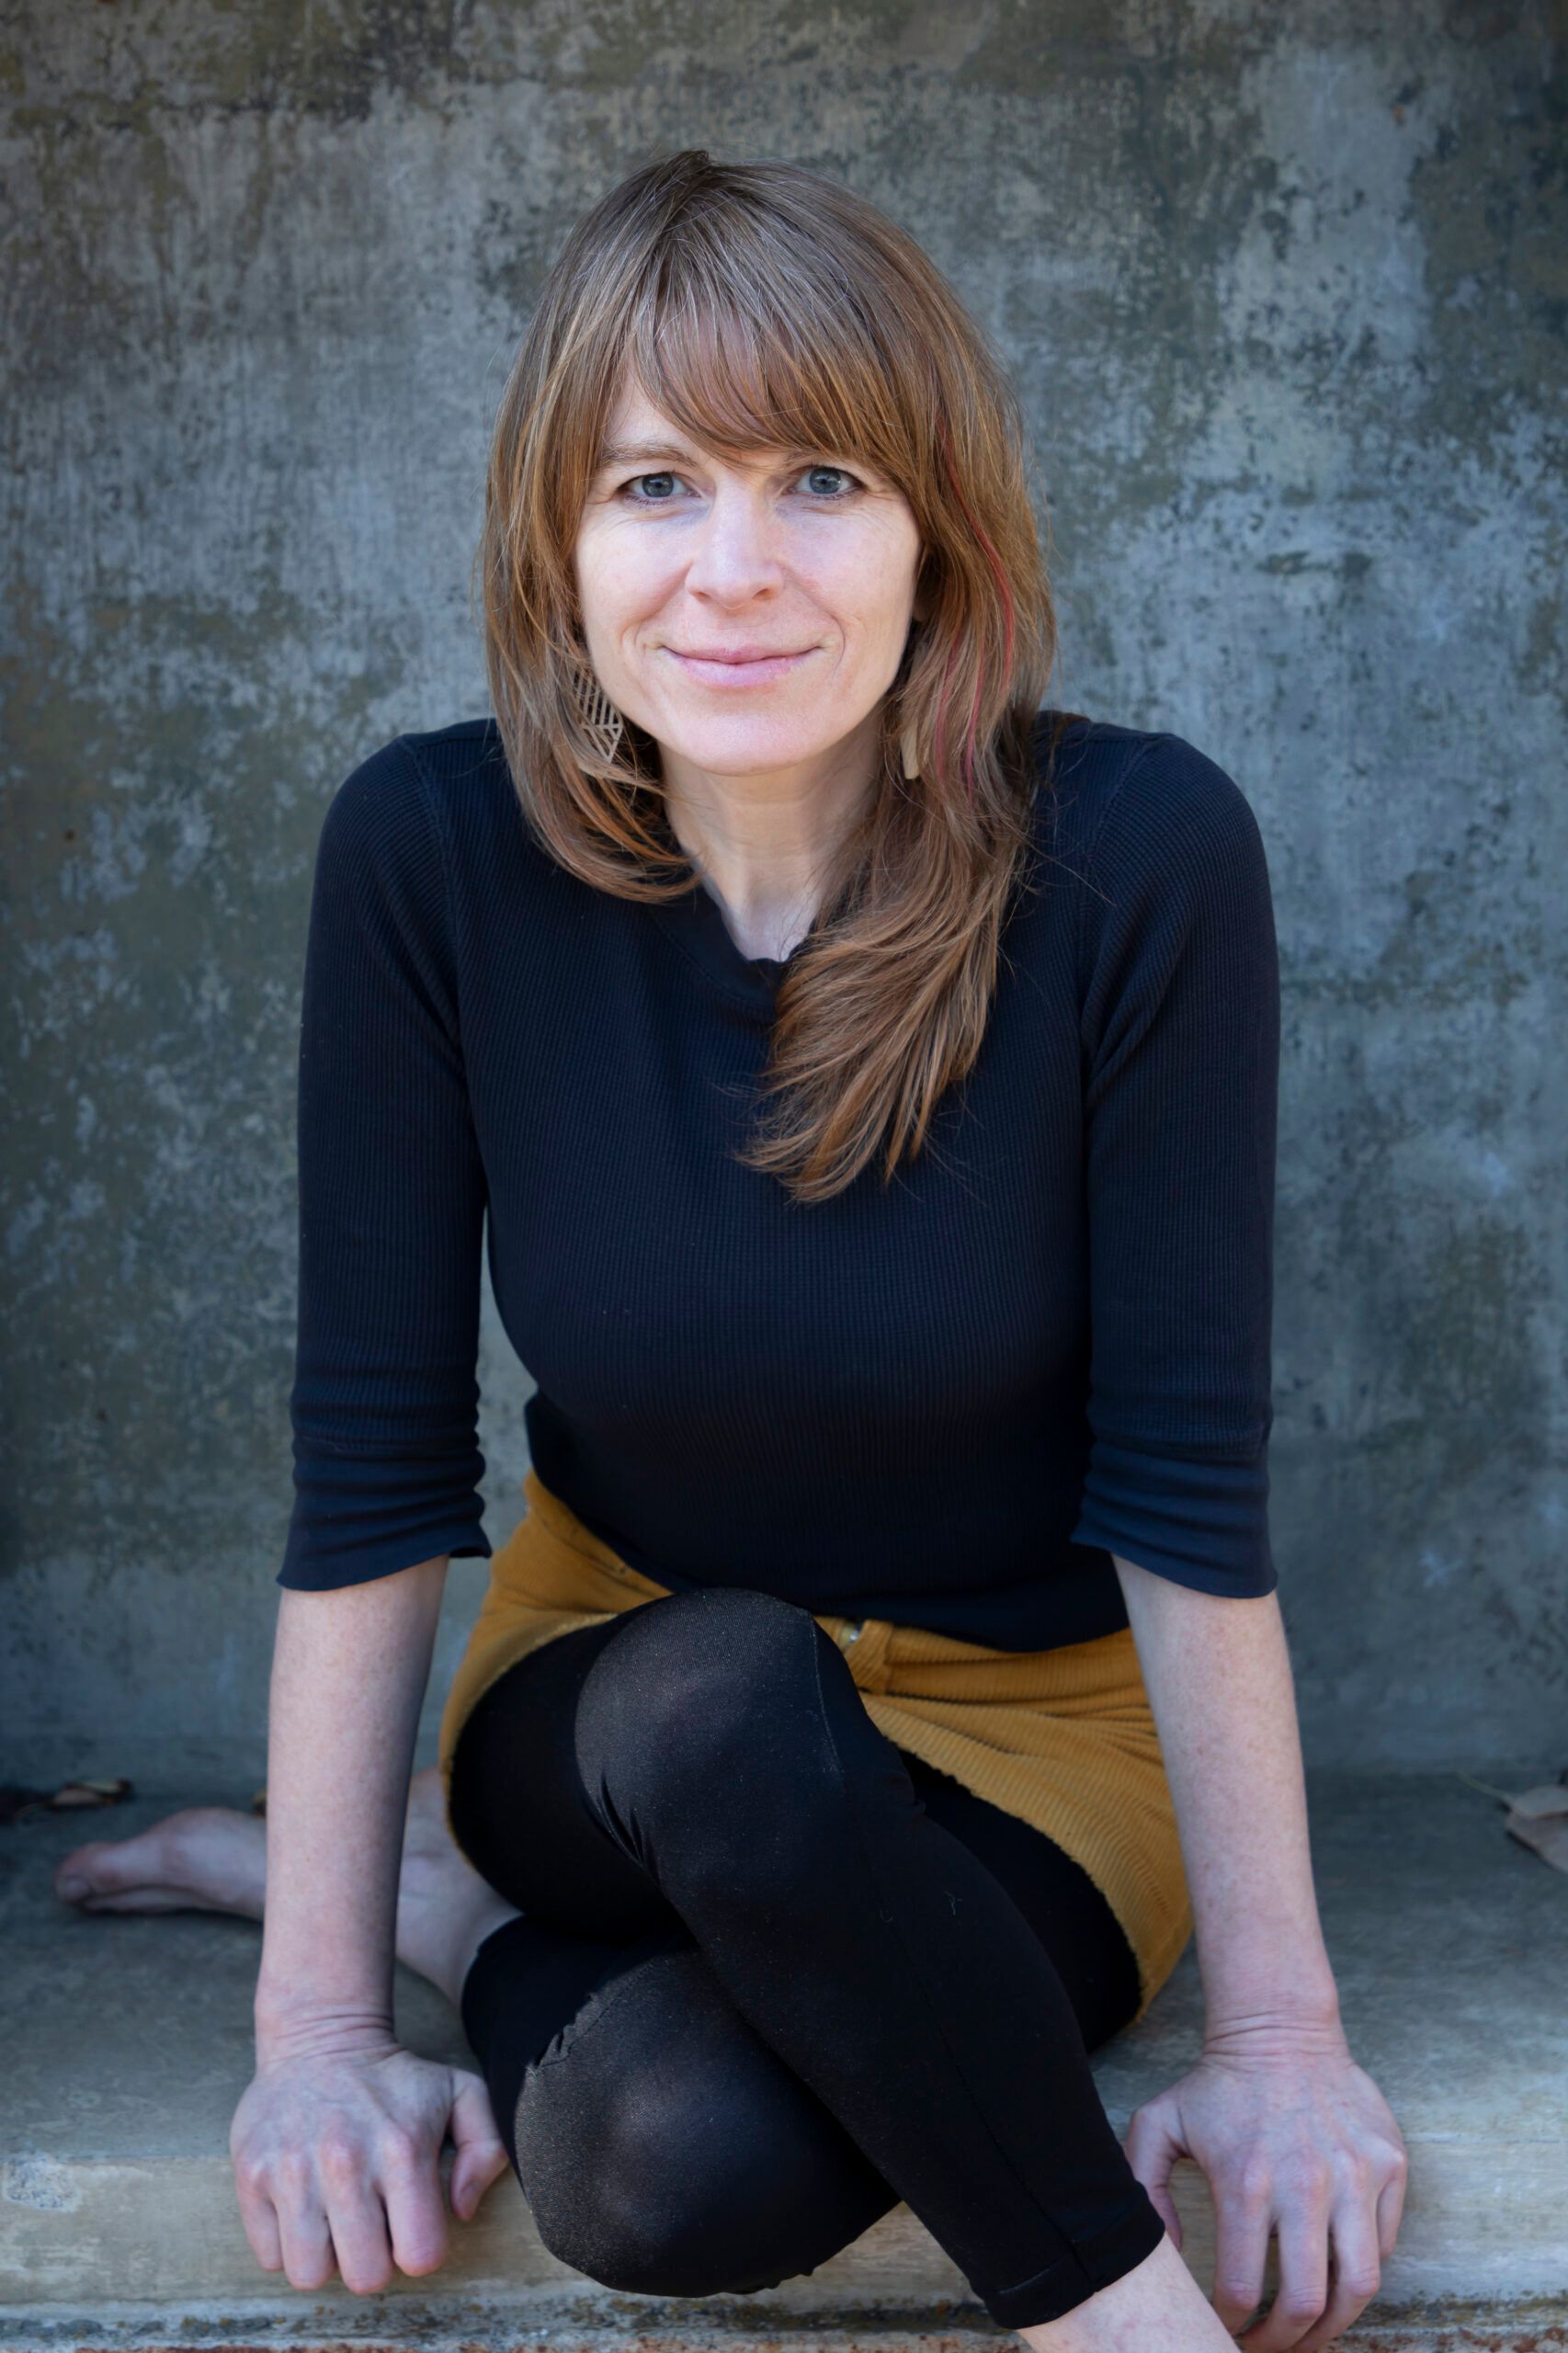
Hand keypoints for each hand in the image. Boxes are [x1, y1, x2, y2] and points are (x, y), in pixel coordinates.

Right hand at [229, 2033, 510, 2292]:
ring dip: (327, 2256)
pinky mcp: (251, 2175)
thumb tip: (461, 2211)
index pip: (419, 2256)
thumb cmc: (396, 2080)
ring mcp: (292, 2170)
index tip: (411, 2221)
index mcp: (402, 2149)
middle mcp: (344, 2163)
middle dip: (373, 2259)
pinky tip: (304, 2205)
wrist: (321, 2036)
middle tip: (371, 2221)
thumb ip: (487, 2150)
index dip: (419, 2249)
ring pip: (310, 2274)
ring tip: (336, 2216)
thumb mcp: (461, 2093)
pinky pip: (270, 2256)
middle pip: (365, 2277)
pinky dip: (287, 2243)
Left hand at [1124, 2018, 1408, 2349]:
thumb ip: (1146, 2191)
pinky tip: (1333, 2275)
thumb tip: (1167, 2256)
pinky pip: (1384, 2244)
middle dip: (1284, 2343)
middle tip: (1267, 2348)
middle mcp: (1305, 2185)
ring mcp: (1355, 2176)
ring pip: (1359, 2286)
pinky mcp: (1389, 2166)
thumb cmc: (1217, 2085)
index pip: (1243, 2290)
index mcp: (1246, 2183)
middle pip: (1306, 2304)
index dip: (1232, 2326)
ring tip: (1310, 2335)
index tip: (1224, 2331)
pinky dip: (1362, 2271)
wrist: (1280, 2028)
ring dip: (1335, 2326)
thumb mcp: (1158, 2125)